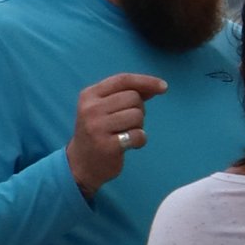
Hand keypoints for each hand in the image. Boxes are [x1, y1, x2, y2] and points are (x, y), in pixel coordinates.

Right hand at [65, 69, 166, 197]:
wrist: (80, 165)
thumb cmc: (98, 132)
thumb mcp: (103, 108)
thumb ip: (126, 94)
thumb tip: (156, 86)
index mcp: (90, 95)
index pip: (122, 80)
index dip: (145, 81)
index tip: (163, 87)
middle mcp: (91, 109)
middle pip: (133, 97)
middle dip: (139, 110)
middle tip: (129, 123)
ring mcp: (98, 128)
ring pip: (137, 115)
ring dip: (139, 126)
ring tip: (127, 134)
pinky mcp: (107, 146)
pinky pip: (138, 135)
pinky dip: (140, 140)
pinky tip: (130, 145)